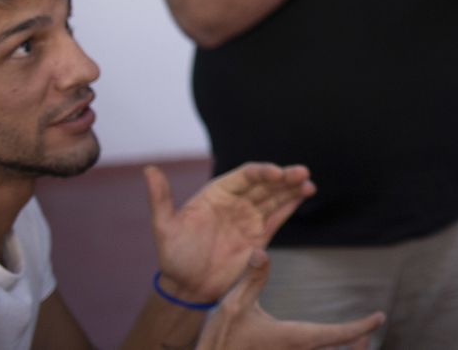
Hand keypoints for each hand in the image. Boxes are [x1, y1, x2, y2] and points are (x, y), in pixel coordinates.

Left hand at [148, 162, 314, 303]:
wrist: (188, 288)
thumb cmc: (174, 256)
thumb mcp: (164, 227)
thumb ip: (160, 198)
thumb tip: (149, 169)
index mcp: (217, 193)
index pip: (244, 176)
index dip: (261, 172)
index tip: (276, 173)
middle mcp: (236, 201)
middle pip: (264, 184)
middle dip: (284, 177)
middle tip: (301, 172)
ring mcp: (250, 217)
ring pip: (275, 197)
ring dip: (292, 188)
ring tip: (308, 182)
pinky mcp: (260, 235)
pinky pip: (279, 215)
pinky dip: (292, 204)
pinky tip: (306, 193)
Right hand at [196, 250, 383, 349]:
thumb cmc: (219, 341)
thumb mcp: (232, 306)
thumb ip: (252, 278)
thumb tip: (261, 250)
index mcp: (294, 339)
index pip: (338, 334)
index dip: (361, 326)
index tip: (379, 318)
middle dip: (356, 345)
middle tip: (367, 334)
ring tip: (354, 342)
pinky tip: (323, 347)